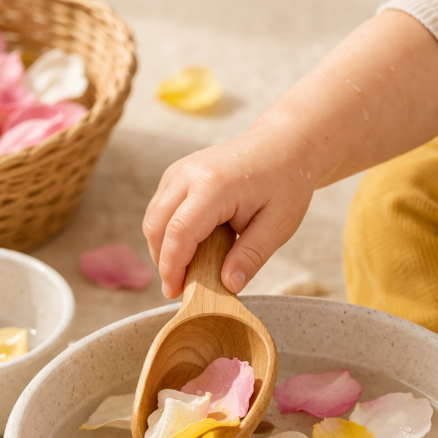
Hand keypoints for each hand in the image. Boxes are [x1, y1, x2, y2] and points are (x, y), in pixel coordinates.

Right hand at [143, 116, 318, 297]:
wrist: (283, 145)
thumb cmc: (284, 183)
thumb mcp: (277, 226)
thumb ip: (251, 257)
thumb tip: (228, 286)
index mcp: (214, 185)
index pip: (179, 232)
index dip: (172, 266)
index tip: (175, 292)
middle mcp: (189, 174)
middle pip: (156, 225)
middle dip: (162, 261)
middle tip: (178, 288)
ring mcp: (179, 170)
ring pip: (152, 218)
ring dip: (162, 248)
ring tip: (184, 270)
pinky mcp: (176, 174)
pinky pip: (159, 209)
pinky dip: (165, 233)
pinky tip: (187, 248)